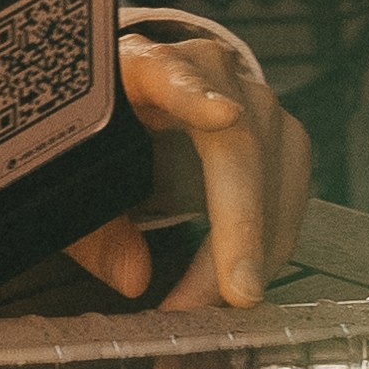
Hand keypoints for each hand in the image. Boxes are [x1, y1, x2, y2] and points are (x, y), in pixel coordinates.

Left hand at [65, 32, 312, 310]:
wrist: (136, 100)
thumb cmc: (105, 135)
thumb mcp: (80, 177)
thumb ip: (94, 227)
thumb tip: (134, 278)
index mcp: (140, 66)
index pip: (167, 70)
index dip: (194, 92)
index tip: (221, 115)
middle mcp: (205, 71)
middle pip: (239, 138)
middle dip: (241, 220)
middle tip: (234, 291)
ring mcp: (249, 98)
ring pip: (277, 168)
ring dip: (257, 245)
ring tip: (220, 302)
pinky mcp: (276, 134)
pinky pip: (288, 191)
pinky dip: (267, 244)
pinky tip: (238, 283)